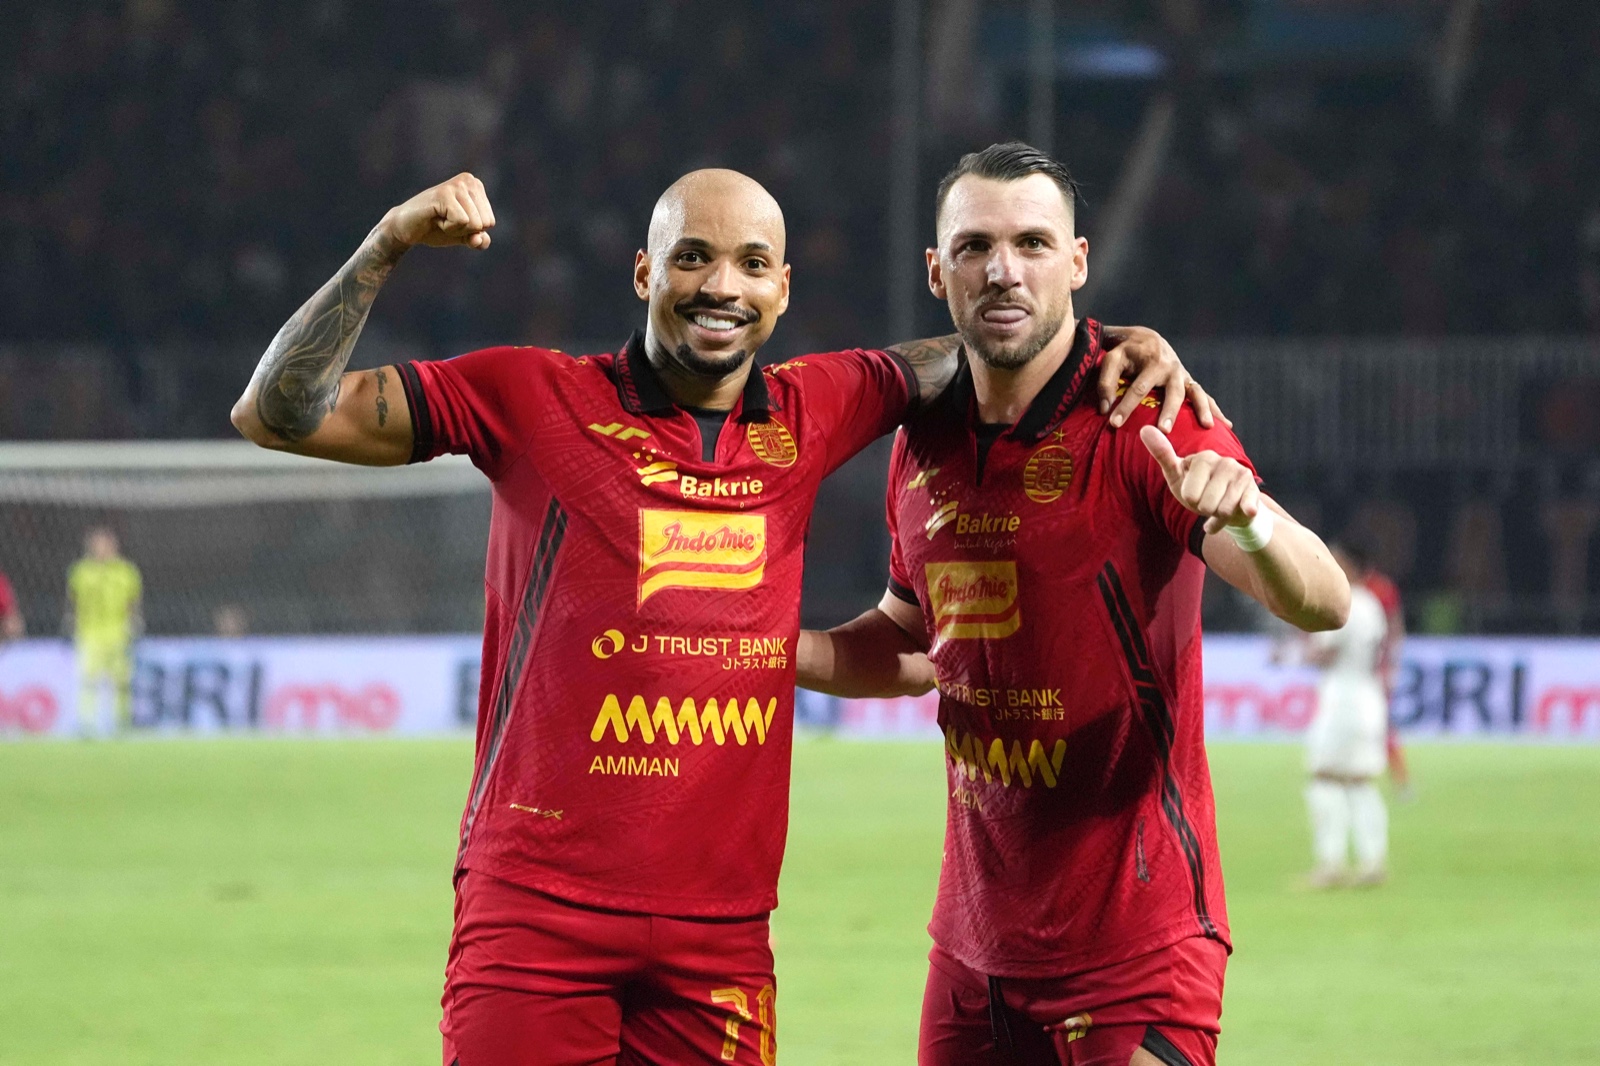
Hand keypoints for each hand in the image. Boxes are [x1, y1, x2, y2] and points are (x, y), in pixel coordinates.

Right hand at [379, 173, 496, 249]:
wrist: (405, 228)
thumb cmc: (436, 228)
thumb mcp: (464, 237)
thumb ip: (479, 240)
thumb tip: (480, 239)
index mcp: (476, 186)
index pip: (490, 222)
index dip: (471, 230)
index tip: (453, 220)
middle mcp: (468, 180)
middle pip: (485, 223)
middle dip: (465, 230)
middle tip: (445, 220)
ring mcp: (456, 185)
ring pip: (475, 223)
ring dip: (456, 229)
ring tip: (440, 218)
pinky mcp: (444, 194)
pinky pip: (462, 221)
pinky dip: (448, 228)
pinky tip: (436, 218)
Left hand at [1098, 325, 1229, 432]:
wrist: (1146, 339)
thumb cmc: (1125, 352)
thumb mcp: (1111, 360)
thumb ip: (1105, 382)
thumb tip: (1105, 409)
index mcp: (1152, 361)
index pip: (1138, 387)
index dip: (1125, 406)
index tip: (1114, 424)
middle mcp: (1172, 368)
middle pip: (1172, 392)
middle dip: (1169, 411)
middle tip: (1164, 430)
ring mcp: (1184, 376)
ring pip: (1196, 393)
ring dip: (1202, 410)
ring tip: (1206, 427)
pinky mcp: (1189, 383)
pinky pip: (1205, 397)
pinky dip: (1215, 410)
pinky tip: (1226, 426)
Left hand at [1140, 425, 1258, 534]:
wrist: (1227, 506)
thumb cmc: (1198, 490)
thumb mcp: (1176, 475)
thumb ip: (1162, 454)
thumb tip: (1144, 428)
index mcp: (1203, 457)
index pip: (1190, 493)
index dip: (1190, 498)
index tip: (1192, 492)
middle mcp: (1224, 462)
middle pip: (1206, 504)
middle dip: (1204, 509)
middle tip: (1207, 500)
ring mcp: (1241, 474)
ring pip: (1222, 510)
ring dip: (1217, 516)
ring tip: (1217, 506)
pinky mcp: (1254, 489)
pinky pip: (1242, 510)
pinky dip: (1232, 520)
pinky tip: (1227, 516)